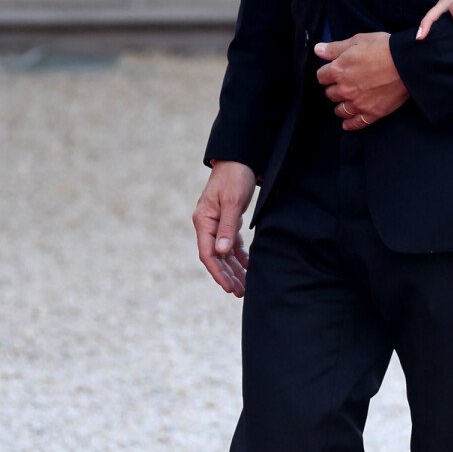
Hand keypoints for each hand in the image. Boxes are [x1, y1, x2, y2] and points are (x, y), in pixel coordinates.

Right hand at [193, 160, 256, 295]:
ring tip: (245, 286)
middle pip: (216, 257)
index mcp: (204, 221)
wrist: (239, 159)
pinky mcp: (228, 221)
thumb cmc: (234, 177)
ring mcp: (217, 224)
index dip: (218, 272)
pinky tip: (249, 267)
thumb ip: (227, 228)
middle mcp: (208, 225)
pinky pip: (232, 244)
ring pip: (225, 253)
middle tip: (240, 293)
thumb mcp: (232, 202)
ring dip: (234, 269)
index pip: (208, 253)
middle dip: (227, 276)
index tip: (228, 287)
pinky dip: (240, 256)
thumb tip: (221, 252)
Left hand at [314, 32, 407, 129]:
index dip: (327, 73)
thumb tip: (317, 50)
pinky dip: (350, 124)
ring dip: (341, 105)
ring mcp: (358, 103)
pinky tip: (347, 123)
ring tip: (346, 101)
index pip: (321, 77)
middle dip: (335, 88)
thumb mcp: (357, 41)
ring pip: (340, 110)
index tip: (333, 72)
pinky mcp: (372, 113)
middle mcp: (344, 89)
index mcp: (338, 70)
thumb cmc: (383, 48)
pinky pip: (356, 123)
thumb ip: (335, 48)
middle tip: (343, 84)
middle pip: (330, 94)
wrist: (407, 63)